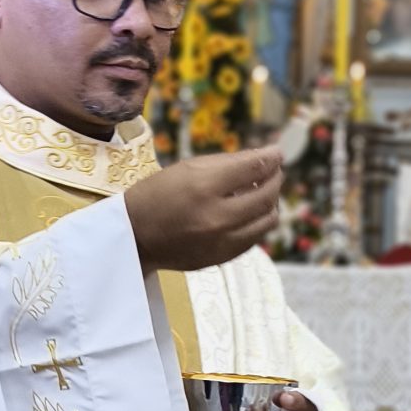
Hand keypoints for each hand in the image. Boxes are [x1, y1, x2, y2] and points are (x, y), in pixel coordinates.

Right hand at [125, 148, 282, 272]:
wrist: (135, 237)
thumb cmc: (157, 196)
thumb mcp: (187, 169)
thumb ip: (227, 163)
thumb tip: (263, 157)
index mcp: (204, 187)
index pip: (253, 168)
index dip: (271, 158)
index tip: (276, 152)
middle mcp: (218, 217)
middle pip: (267, 195)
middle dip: (275, 178)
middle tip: (272, 171)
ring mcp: (223, 242)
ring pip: (268, 219)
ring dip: (271, 202)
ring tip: (261, 192)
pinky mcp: (223, 258)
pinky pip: (255, 237)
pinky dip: (258, 222)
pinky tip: (249, 213)